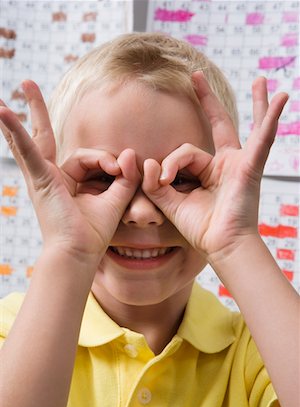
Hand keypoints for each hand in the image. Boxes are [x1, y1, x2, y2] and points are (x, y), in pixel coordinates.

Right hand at [0, 81, 139, 261]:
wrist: (79, 253)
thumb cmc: (93, 232)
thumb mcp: (115, 200)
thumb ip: (124, 177)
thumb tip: (130, 153)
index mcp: (67, 181)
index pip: (88, 157)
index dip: (108, 160)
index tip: (121, 168)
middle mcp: (50, 176)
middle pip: (46, 136)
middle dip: (38, 111)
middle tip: (29, 85)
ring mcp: (41, 177)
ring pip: (39, 139)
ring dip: (31, 113)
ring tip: (23, 85)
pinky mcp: (40, 180)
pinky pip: (28, 151)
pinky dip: (16, 132)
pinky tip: (2, 112)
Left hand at [142, 74, 287, 260]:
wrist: (221, 245)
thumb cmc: (201, 227)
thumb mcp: (171, 203)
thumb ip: (155, 185)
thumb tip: (148, 164)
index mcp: (207, 170)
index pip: (184, 152)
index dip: (170, 162)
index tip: (162, 178)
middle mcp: (225, 162)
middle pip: (216, 124)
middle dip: (206, 100)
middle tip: (195, 77)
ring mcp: (240, 162)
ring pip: (242, 127)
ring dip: (255, 103)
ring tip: (260, 80)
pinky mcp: (250, 166)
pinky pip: (263, 138)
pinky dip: (271, 118)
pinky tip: (282, 98)